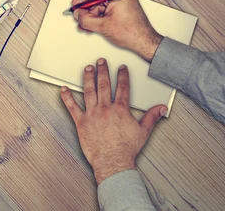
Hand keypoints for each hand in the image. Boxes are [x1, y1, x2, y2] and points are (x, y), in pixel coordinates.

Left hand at [61, 59, 166, 184]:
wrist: (113, 162)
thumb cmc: (126, 149)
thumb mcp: (143, 131)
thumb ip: (152, 117)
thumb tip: (161, 108)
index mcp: (120, 110)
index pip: (122, 87)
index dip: (122, 75)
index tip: (121, 68)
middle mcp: (105, 109)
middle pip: (104, 85)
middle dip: (102, 71)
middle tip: (100, 61)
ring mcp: (92, 114)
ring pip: (89, 91)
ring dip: (88, 78)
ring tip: (87, 68)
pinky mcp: (81, 122)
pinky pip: (72, 107)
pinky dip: (67, 97)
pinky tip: (63, 89)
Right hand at [72, 0, 163, 61]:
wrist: (145, 43)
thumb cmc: (133, 33)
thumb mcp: (103, 26)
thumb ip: (86, 19)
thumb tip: (78, 14)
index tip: (76, 4)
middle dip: (86, 9)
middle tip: (79, 16)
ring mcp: (123, 3)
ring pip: (100, 6)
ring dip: (91, 16)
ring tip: (85, 25)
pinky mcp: (122, 10)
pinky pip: (106, 11)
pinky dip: (98, 18)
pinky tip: (92, 25)